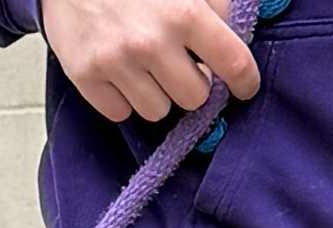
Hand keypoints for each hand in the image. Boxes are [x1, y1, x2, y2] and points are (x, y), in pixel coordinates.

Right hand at [43, 0, 260, 124]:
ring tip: (145, 66)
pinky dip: (123, 98)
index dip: (245, 80)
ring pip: (157, 111)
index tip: (245, 86)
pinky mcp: (87, 76)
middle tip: (180, 66)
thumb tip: (238, 32)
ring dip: (156, 94)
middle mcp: (152, 42)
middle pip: (194, 98)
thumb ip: (214, 4)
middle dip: (191, 84)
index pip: (233, 61)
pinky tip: (119, 72)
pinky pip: (120, 112)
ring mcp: (116, 62)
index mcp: (184, 12)